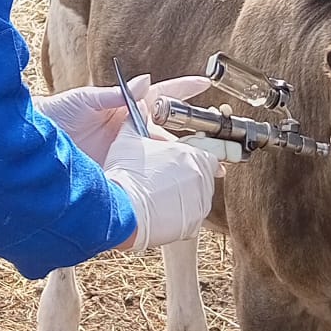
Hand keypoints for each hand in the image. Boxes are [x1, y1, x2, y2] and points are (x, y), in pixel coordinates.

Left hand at [34, 73, 211, 164]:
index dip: (183, 90)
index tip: (205, 82)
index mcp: (125, 110)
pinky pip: (146, 177)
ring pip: (164, 157)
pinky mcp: (119, 174)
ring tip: (210, 169)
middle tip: (220, 143)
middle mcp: (130, 133)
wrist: (28, 147)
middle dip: (196, 136)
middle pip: (170, 132)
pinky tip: (181, 185)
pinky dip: (165, 180)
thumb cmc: (55, 116)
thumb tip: (145, 81)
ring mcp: (126, 155)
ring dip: (186, 161)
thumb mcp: (84, 101)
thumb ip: (115, 96)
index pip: (161, 97)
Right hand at [101, 118, 218, 250]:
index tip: (184, 164)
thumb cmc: (126, 174)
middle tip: (164, 181)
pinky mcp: (194, 225)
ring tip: (159, 198)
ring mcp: (200, 202)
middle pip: (203, 177)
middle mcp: (202, 178)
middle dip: (186, 179)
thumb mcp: (129, 139)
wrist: (121, 209)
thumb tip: (137, 105)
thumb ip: (137, 120)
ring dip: (184, 199)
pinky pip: (191, 220)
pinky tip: (160, 214)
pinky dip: (179, 218)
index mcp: (192, 154)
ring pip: (198, 199)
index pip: (208, 155)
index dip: (195, 159)